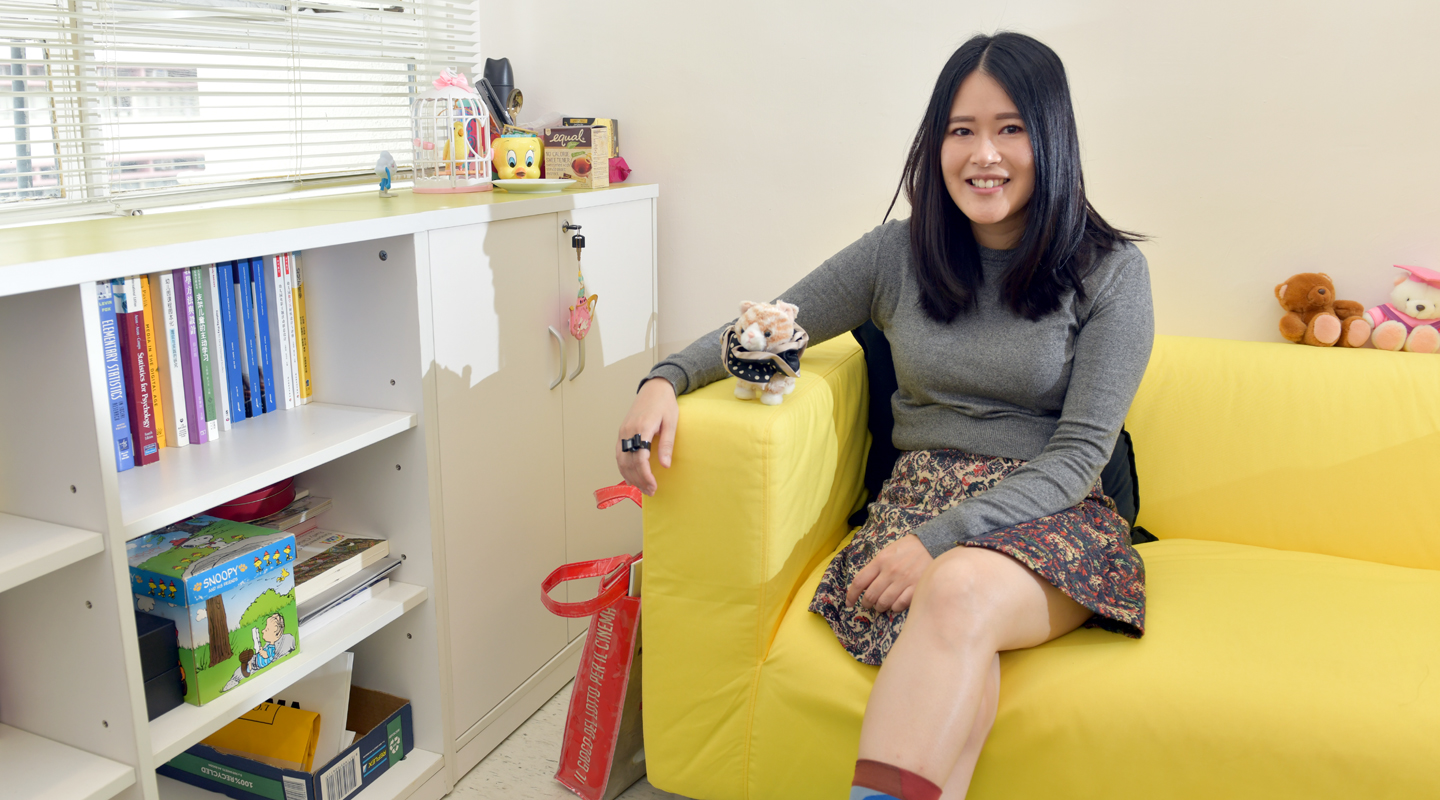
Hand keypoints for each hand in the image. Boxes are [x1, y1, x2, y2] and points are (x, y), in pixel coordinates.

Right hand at [616, 377, 677, 495]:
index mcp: (642, 428)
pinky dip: (622, 468)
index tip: (653, 486)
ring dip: (630, 476)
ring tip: (641, 488)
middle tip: (650, 491)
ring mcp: (623, 431)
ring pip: (621, 460)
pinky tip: (629, 477)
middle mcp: (629, 431)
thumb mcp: (671, 422)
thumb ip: (667, 444)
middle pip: (629, 462)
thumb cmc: (665, 404)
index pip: (640, 458)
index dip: (645, 475)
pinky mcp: (622, 432)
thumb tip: (665, 465)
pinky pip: (619, 454)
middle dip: (639, 480)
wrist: (654, 388)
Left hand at [846, 534, 931, 613]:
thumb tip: (864, 583)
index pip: (859, 581)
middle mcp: (890, 572)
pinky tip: (895, 604)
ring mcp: (903, 581)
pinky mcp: (916, 588)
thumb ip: (877, 565)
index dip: (851, 595)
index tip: (848, 603)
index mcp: (880, 560)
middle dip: (866, 603)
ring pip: (883, 603)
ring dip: (879, 607)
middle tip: (867, 604)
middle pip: (870, 595)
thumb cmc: (909, 548)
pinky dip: (894, 607)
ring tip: (880, 606)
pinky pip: (899, 605)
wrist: (933, 544)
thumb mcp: (889, 551)